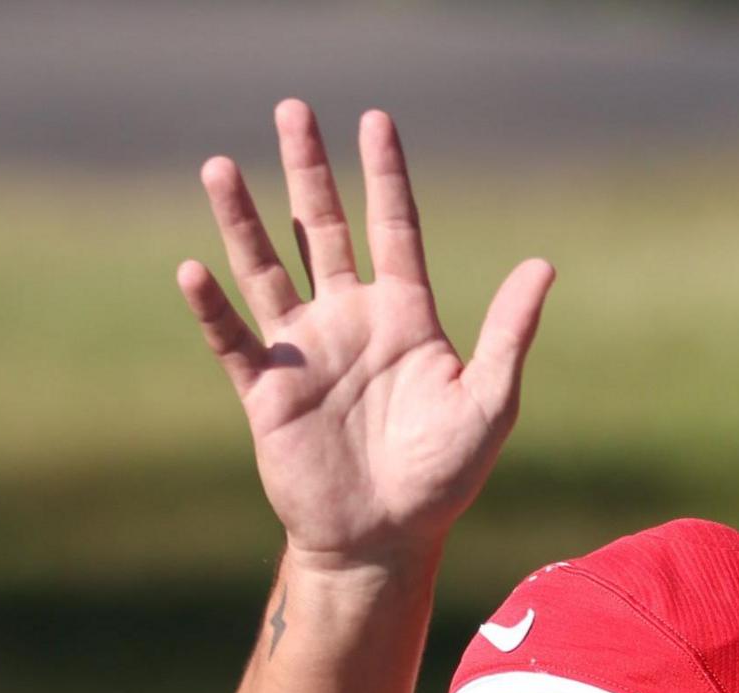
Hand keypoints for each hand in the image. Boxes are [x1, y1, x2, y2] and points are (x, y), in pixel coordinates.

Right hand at [177, 100, 554, 573]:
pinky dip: (214, 306)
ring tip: (223, 166)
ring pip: (269, 268)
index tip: (376, 122)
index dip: (386, 177)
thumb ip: (509, 333)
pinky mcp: (266, 389)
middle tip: (293, 109)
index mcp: (406, 316)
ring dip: (245, 219)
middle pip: (324, 229)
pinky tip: (194, 269)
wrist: (387, 537)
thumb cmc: (445, 475)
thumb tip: (544, 265)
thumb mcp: (489, 400)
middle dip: (309, 171)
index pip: (395, 229)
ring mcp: (305, 350)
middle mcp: (351, 320)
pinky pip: (233, 338)